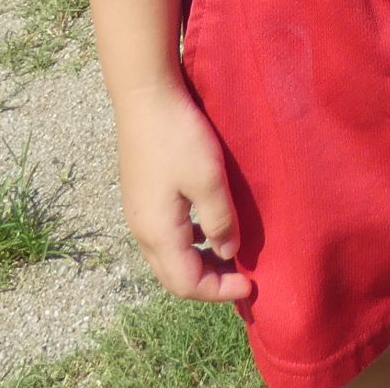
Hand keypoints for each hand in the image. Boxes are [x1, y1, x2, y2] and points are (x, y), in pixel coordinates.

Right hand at [115, 80, 252, 303]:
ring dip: (198, 263)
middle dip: (208, 284)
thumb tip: (228, 254)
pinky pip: (164, 237)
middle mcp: (142, 231)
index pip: (186, 284)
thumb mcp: (209, 180)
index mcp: (158, 233)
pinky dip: (189, 244)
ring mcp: (137, 214)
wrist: (145, 98)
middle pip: (174, 277)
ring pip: (168, 258)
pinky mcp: (140, 198)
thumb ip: (221, 221)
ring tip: (230, 252)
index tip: (252, 283)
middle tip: (242, 275)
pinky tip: (209, 226)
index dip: (219, 291)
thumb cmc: (179, 137)